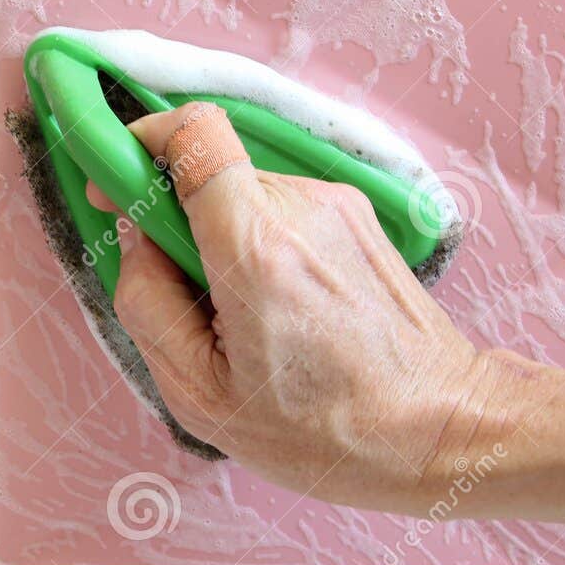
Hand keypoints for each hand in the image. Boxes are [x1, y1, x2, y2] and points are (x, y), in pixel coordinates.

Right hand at [101, 102, 540, 514]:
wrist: (446, 429)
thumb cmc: (328, 431)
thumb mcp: (202, 398)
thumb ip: (146, 305)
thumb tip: (135, 241)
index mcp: (256, 250)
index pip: (192, 133)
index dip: (140, 144)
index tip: (118, 187)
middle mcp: (300, 208)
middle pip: (207, 173)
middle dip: (177, 221)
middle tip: (189, 296)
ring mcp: (335, 205)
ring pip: (242, 194)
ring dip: (222, 239)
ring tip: (247, 318)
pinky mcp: (355, 213)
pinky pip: (279, 208)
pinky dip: (261, 246)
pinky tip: (284, 311)